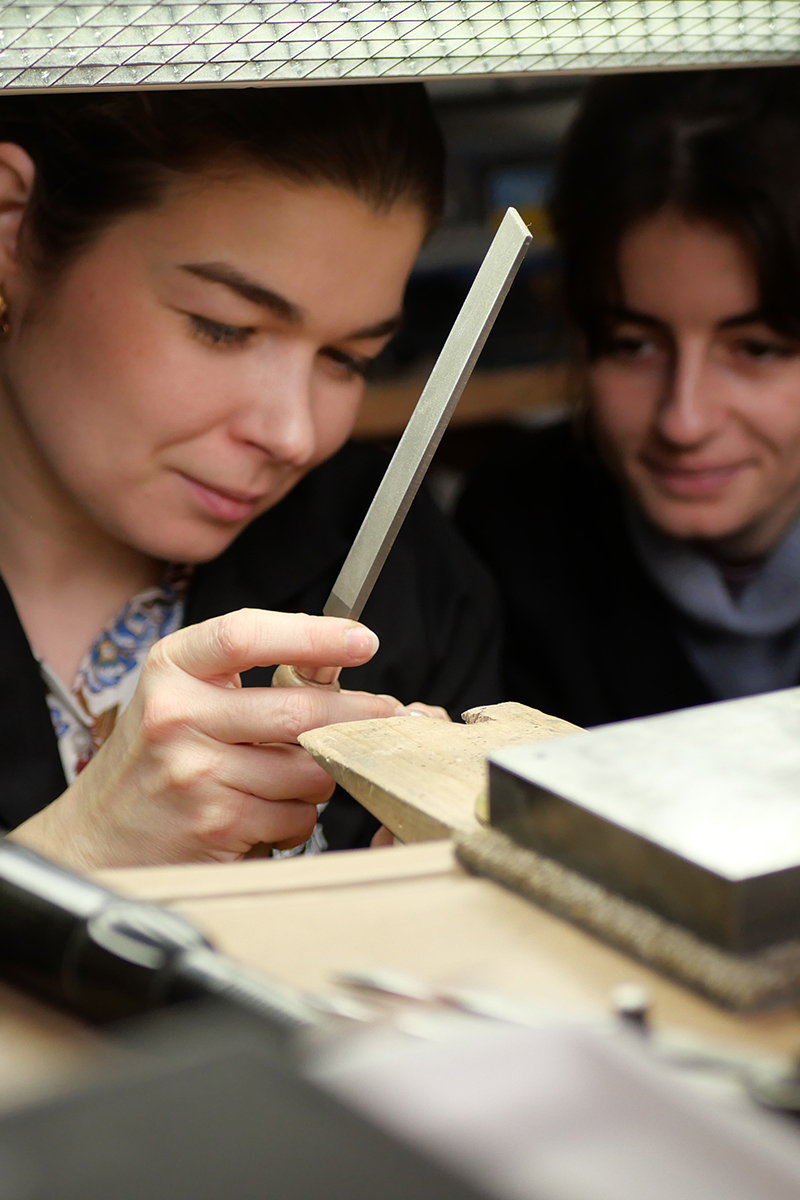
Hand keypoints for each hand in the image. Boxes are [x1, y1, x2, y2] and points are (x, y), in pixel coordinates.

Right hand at [10, 609, 396, 869]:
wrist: (98, 833)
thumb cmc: (153, 756)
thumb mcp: (182, 693)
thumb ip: (244, 672)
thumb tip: (336, 657)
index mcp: (172, 667)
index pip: (246, 634)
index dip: (313, 634)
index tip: (361, 639)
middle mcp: (177, 715)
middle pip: (298, 710)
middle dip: (356, 715)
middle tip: (387, 713)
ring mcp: (196, 772)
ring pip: (308, 770)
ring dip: (318, 775)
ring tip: (288, 775)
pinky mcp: (216, 823)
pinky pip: (296, 816)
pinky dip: (297, 816)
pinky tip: (264, 812)